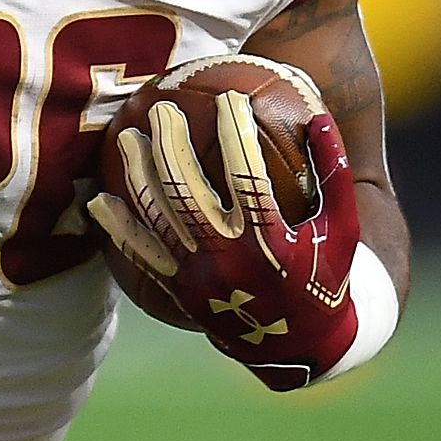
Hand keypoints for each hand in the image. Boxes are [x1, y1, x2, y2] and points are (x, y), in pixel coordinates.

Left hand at [92, 81, 361, 390]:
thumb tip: (319, 115)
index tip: (229, 97)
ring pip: (156, 219)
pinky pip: (140, 255)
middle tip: (159, 109)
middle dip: (169, 146)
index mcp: (271, 243)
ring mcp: (198, 278)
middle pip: (185, 193)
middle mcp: (228, 260)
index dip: (235, 134)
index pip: (246, 176)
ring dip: (136, 175)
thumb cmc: (324, 274)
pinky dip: (117, 226)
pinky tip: (99, 199)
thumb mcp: (342, 227)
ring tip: (125, 139)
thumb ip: (333, 173)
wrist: (297, 344)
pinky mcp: (179, 292)